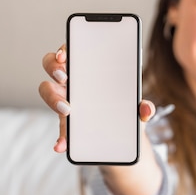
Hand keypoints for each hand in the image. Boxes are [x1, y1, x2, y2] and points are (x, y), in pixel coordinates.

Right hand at [39, 45, 155, 152]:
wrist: (122, 138)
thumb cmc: (125, 111)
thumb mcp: (136, 108)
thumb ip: (144, 107)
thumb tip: (147, 110)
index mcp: (87, 71)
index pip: (71, 52)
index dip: (63, 50)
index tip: (64, 55)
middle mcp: (71, 83)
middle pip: (51, 66)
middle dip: (54, 69)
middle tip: (65, 79)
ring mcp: (65, 102)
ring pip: (48, 92)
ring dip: (53, 99)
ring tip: (67, 110)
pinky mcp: (67, 126)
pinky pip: (60, 131)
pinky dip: (61, 138)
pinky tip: (62, 144)